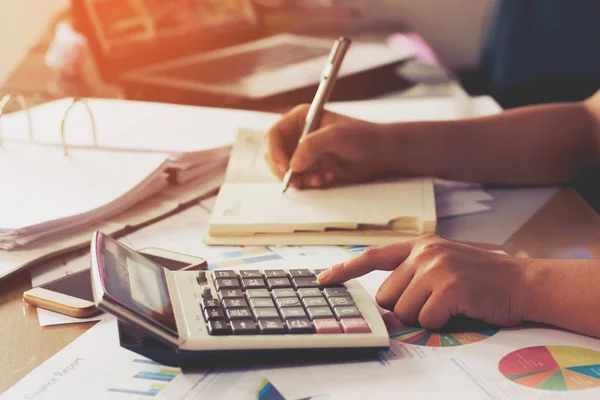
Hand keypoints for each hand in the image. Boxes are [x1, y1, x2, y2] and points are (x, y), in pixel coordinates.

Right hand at [265, 105, 391, 188]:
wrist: (380, 153)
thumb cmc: (362, 136)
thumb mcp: (336, 136)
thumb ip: (312, 146)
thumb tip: (292, 165)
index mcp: (301, 118)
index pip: (274, 135)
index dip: (274, 152)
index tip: (285, 169)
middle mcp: (299, 134)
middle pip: (274, 154)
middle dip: (284, 170)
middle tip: (296, 182)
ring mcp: (304, 151)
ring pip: (286, 169)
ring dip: (299, 179)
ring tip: (318, 180)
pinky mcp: (312, 166)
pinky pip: (299, 178)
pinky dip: (309, 182)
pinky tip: (327, 178)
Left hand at [317, 235, 528, 329]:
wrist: (524, 282)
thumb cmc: (482, 280)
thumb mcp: (444, 265)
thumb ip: (414, 274)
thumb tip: (386, 302)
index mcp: (421, 246)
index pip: (373, 256)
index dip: (346, 270)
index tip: (324, 280)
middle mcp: (424, 252)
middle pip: (386, 296)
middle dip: (405, 308)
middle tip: (434, 303)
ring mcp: (436, 267)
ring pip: (404, 311)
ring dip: (424, 317)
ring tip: (450, 305)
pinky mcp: (448, 287)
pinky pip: (426, 320)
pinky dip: (441, 324)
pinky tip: (460, 310)